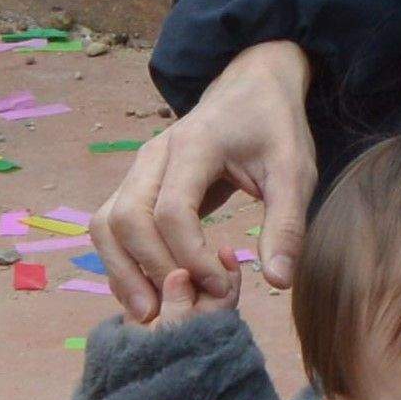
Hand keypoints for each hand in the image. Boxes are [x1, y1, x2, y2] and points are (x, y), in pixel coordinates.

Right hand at [93, 38, 315, 324]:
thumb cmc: (274, 128)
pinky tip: (144, 291)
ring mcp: (138, 168)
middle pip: (126, 219)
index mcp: (193, 145)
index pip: (171, 210)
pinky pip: (111, 226)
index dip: (191, 256)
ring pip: (106, 224)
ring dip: (121, 271)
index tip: (222, 283)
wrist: (251, 88)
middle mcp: (153, 155)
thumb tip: (278, 281)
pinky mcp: (135, 183)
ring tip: (149, 311)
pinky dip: (119, 261)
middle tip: (182, 305)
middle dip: (150, 269)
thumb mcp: (294, 171)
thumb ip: (287, 223)